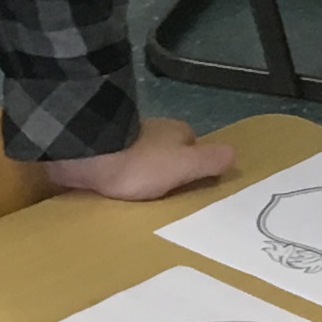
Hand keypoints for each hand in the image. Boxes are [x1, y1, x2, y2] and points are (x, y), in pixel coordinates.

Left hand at [44, 117, 237, 202]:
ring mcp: (123, 134)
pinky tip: (110, 185)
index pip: (192, 146)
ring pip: (138, 154)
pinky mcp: (98, 145)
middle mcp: (152, 127)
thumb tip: (234, 154)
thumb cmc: (141, 163)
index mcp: (175, 130)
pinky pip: (113, 160)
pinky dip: (115, 170)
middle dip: (162, 168)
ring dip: (137, 169)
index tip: (186, 187)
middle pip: (164, 150)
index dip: (192, 165)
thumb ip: (209, 161)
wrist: (88, 153)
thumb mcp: (184, 166)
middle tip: (160, 195)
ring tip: (134, 194)